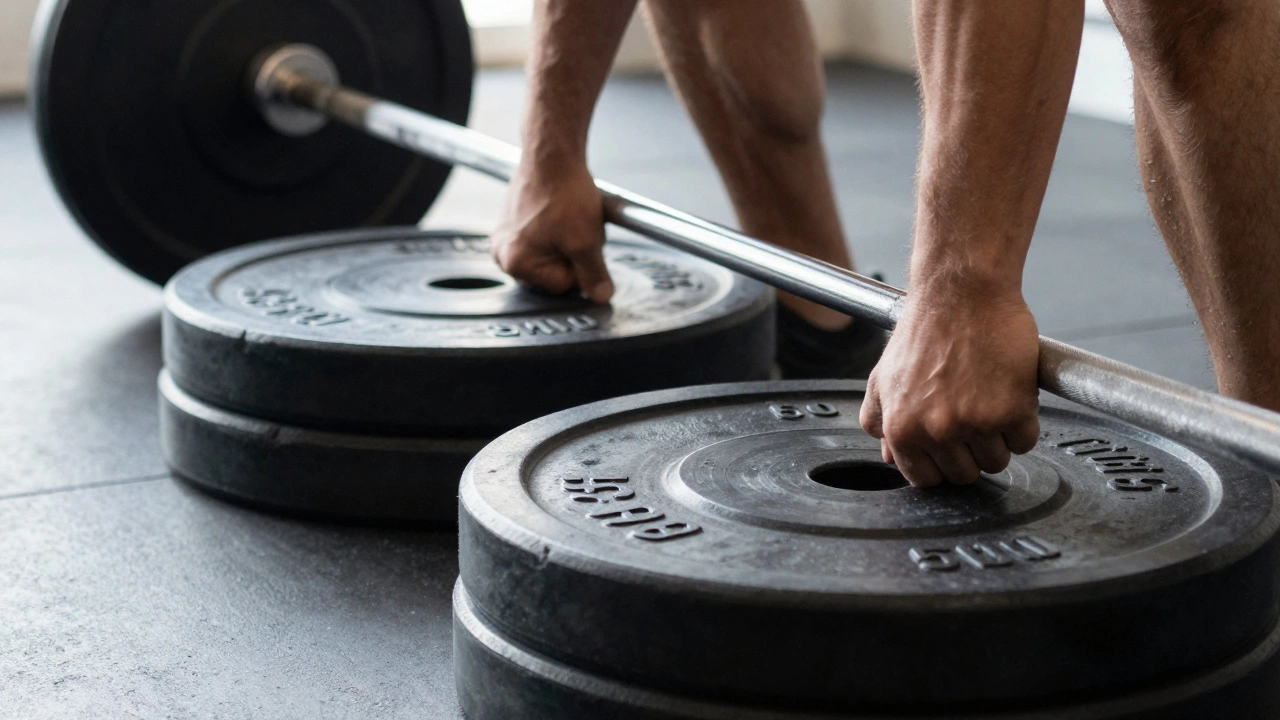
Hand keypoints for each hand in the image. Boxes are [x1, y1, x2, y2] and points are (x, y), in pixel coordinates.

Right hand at [491, 159, 613, 302]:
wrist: (552, 154)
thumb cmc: (563, 192)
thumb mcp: (586, 241)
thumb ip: (594, 275)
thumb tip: (601, 297)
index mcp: (515, 263)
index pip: (563, 286)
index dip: (581, 266)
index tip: (581, 240)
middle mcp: (502, 255)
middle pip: (553, 275)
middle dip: (572, 256)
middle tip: (576, 229)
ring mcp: (505, 240)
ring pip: (551, 258)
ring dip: (567, 244)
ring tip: (568, 220)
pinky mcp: (512, 226)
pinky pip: (543, 243)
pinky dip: (558, 233)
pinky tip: (561, 215)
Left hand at [860, 289, 1040, 485]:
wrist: (962, 292)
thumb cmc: (926, 328)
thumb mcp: (882, 377)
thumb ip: (879, 421)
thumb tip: (890, 457)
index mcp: (902, 428)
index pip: (925, 479)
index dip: (940, 464)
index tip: (949, 450)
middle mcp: (936, 431)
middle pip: (965, 475)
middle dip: (970, 452)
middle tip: (971, 418)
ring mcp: (975, 423)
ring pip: (997, 461)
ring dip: (998, 438)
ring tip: (989, 400)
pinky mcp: (1012, 410)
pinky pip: (1026, 441)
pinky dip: (1024, 424)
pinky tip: (1009, 395)